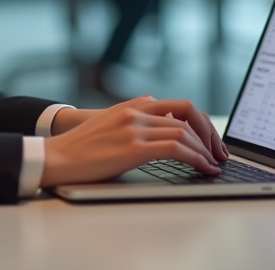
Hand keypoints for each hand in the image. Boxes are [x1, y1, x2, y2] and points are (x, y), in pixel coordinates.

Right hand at [41, 96, 227, 187]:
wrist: (56, 157)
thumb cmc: (80, 150)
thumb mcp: (110, 127)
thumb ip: (134, 124)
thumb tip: (161, 136)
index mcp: (132, 105)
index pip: (179, 106)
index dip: (200, 123)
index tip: (209, 141)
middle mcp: (136, 111)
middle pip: (188, 113)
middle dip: (210, 134)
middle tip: (219, 153)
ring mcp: (134, 127)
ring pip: (185, 131)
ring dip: (205, 150)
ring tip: (213, 165)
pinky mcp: (133, 146)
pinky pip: (176, 147)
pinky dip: (196, 158)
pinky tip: (203, 169)